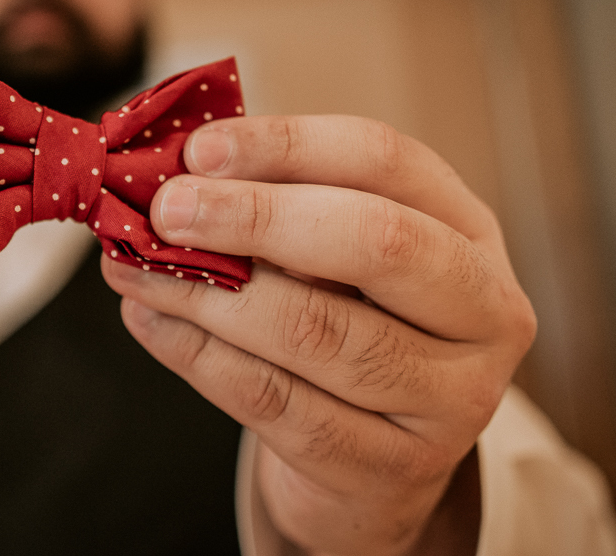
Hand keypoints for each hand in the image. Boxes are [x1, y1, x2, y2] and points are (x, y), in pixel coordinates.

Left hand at [101, 116, 535, 554]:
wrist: (370, 468)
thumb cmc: (347, 328)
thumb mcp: (332, 258)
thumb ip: (275, 209)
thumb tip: (179, 173)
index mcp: (468, 231)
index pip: (385, 161)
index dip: (287, 145)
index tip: (200, 149)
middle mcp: (483, 312)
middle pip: (375, 241)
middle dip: (254, 216)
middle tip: (166, 208)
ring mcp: (449, 400)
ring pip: (316, 330)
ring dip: (206, 292)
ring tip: (132, 267)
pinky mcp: (389, 470)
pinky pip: (276, 403)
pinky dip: (197, 355)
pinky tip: (150, 322)